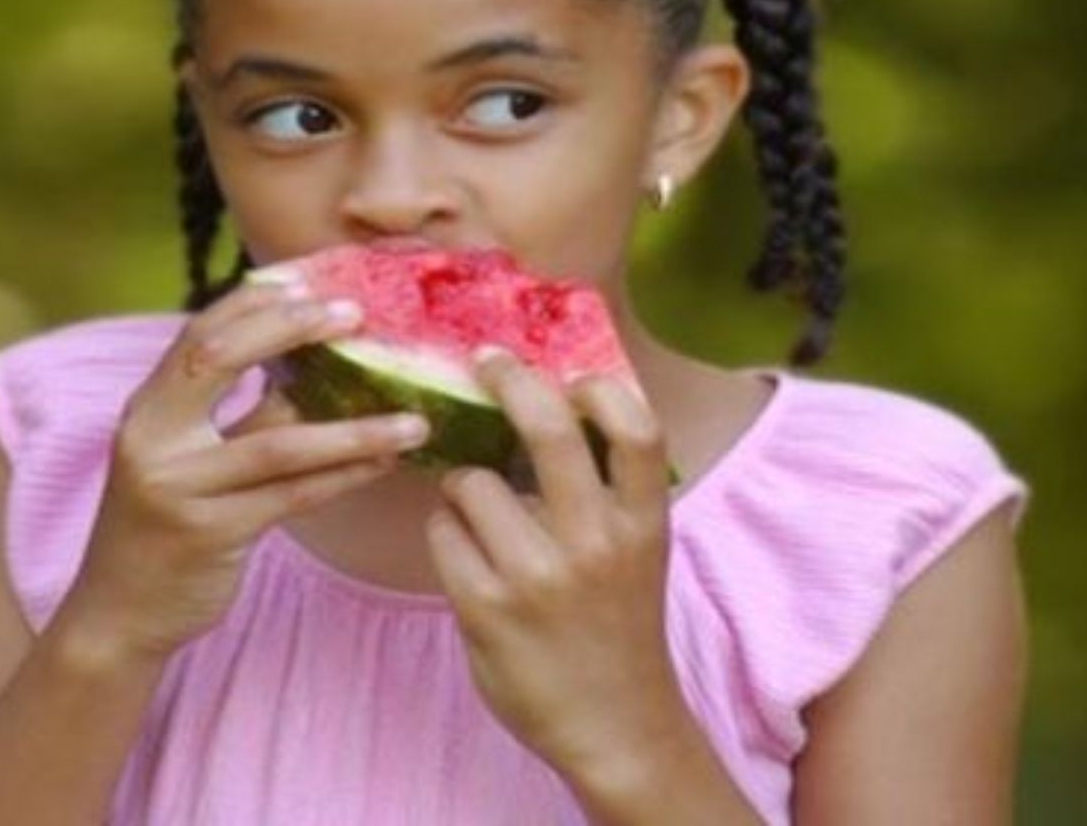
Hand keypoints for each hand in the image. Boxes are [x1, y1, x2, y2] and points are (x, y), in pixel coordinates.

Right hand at [60, 278, 430, 662]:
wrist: (118, 614)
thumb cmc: (164, 525)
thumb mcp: (182, 458)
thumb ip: (230, 412)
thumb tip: (313, 363)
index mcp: (147, 410)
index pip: (198, 333)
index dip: (255, 301)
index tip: (311, 277)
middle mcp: (153, 439)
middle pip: (221, 359)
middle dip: (291, 328)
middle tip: (357, 314)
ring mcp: (180, 487)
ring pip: (280, 441)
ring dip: (356, 427)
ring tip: (415, 417)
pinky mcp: (211, 533)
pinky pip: (295, 494)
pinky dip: (348, 475)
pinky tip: (388, 463)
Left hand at [425, 346, 687, 779]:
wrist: (616, 726)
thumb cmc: (620, 628)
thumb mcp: (639, 554)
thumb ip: (606, 495)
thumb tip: (551, 411)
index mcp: (642, 525)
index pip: (637, 429)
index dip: (601, 388)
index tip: (572, 374)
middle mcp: (595, 543)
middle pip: (550, 428)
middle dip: (510, 379)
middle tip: (488, 360)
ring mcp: (537, 576)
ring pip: (472, 481)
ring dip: (464, 484)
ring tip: (477, 509)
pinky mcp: (486, 608)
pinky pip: (443, 533)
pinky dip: (446, 531)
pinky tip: (465, 552)